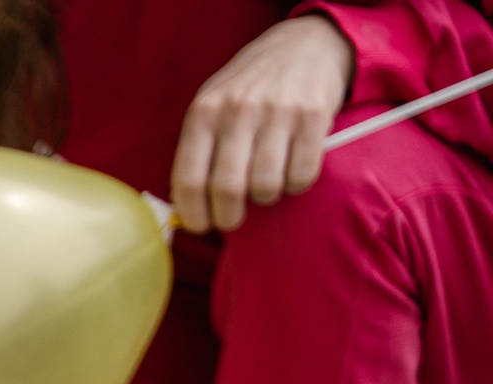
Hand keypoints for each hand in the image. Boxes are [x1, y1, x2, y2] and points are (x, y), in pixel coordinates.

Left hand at [172, 15, 352, 232]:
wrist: (305, 43)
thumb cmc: (250, 86)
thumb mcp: (212, 105)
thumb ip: (197, 150)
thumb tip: (184, 208)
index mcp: (204, 113)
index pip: (189, 180)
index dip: (193, 214)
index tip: (200, 226)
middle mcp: (238, 111)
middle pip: (226, 189)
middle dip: (228, 217)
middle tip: (232, 220)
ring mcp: (277, 112)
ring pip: (265, 187)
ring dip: (264, 199)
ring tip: (264, 187)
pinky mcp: (313, 116)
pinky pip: (301, 174)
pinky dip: (296, 185)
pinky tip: (291, 173)